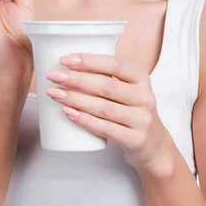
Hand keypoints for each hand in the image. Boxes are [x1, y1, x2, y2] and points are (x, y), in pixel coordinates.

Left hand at [45, 53, 167, 171]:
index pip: (114, 64)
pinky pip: (105, 128)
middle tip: (53, 76)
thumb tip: (68, 64)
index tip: (64, 60)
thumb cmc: (131, 111)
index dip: (88, 61)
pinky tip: (68, 113)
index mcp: (141, 78)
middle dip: (76, 79)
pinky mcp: (135, 139)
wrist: (153, 145)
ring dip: (75, 99)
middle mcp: (145, 97)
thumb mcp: (128, 89)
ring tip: (55, 93)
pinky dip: (84, 120)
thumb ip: (107, 76)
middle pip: (106, 86)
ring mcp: (142, 119)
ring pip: (103, 107)